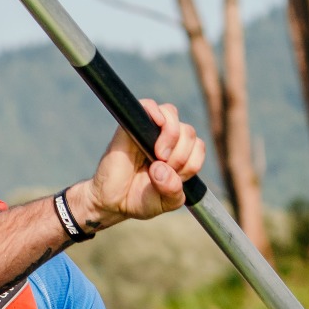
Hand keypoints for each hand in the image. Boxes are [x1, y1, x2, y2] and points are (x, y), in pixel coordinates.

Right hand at [76, 99, 204, 227]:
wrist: (110, 202)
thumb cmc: (137, 200)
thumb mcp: (165, 202)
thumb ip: (174, 190)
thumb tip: (162, 168)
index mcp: (178, 155)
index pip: (198, 147)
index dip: (190, 163)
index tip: (172, 178)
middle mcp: (165, 140)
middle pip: (188, 131)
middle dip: (180, 155)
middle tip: (160, 170)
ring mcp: (148, 131)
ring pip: (172, 115)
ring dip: (171, 136)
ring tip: (157, 156)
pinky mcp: (130, 127)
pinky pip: (147, 105)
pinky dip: (155, 111)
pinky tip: (156, 124)